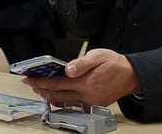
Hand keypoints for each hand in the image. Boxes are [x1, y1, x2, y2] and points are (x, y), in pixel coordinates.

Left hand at [23, 48, 140, 107]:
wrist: (132, 76)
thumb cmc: (115, 64)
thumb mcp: (98, 56)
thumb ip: (81, 63)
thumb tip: (67, 69)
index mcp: (85, 82)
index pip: (56, 84)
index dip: (40, 82)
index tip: (28, 79)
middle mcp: (87, 95)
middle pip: (57, 96)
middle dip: (41, 91)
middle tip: (31, 85)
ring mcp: (90, 102)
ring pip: (64, 104)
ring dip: (50, 97)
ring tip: (41, 90)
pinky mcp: (94, 105)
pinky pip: (74, 106)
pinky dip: (63, 101)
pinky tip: (58, 95)